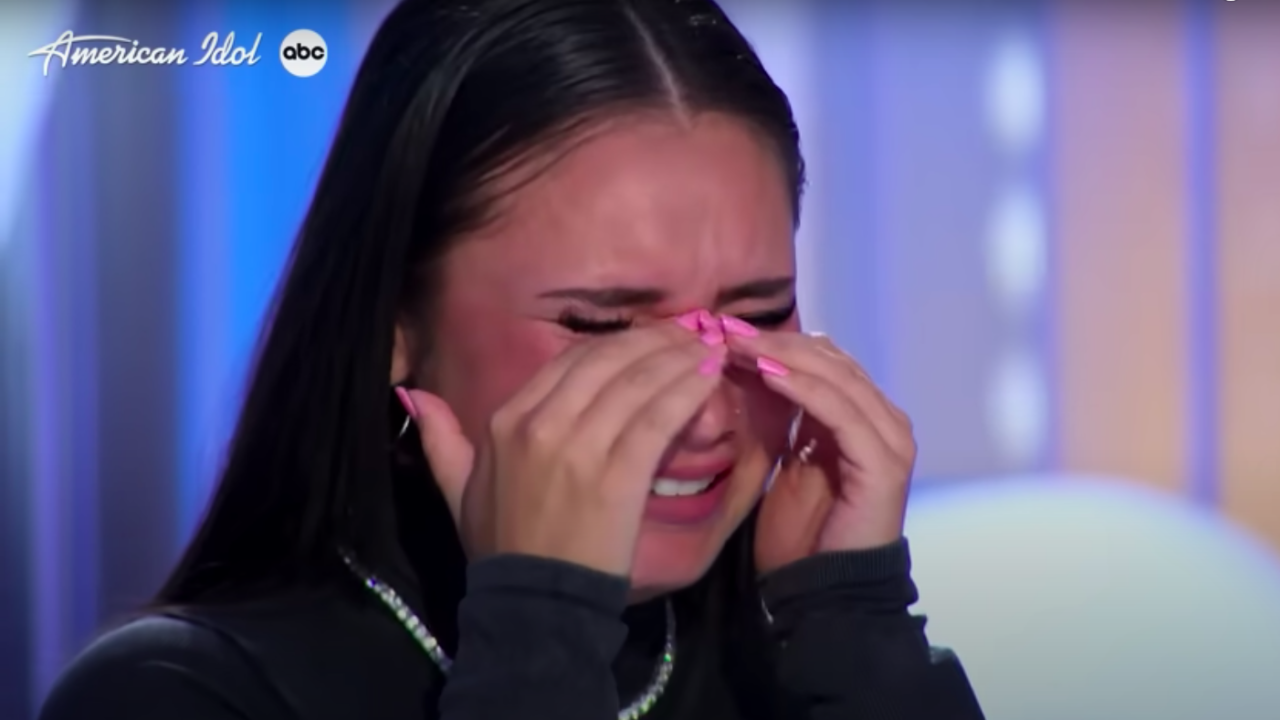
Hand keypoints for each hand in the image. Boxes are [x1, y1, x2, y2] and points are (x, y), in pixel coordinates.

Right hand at [398, 320, 727, 576]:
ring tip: (710, 351)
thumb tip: (412, 394)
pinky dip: (686, 393)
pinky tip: (708, 381)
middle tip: (691, 334)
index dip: (616, 345)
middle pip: (607, 361)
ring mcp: (579, 447)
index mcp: (505, 421)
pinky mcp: (617, 473)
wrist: (532, 606)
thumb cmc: (502, 548)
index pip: (570, 362)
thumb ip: (440, 439)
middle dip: (655, 342)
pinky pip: (657, 419)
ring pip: (637, 383)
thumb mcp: (457, 491)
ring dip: (679, 360)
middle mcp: (540, 423)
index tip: (649, 340)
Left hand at [719, 319, 915, 573]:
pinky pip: (840, 410)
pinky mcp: (884, 461)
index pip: (824, 359)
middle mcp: (885, 420)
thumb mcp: (787, 458)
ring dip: (783, 356)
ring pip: (836, 376)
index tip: (725, 331)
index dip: (777, 341)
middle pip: (831, 360)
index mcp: (864, 417)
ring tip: (739, 345)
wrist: (821, 590)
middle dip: (776, 342)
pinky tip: (766, 374)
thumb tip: (752, 364)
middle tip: (726, 329)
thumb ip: (785, 414)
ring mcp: (890, 439)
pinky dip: (803, 387)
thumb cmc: (799, 532)